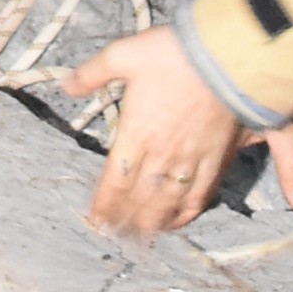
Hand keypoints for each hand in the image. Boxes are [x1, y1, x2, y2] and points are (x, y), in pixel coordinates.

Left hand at [70, 26, 292, 235]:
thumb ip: (93, 73)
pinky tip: (177, 221)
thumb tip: (66, 86)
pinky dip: (186, 215)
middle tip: (116, 235)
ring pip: (167, 204)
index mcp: (136, 133)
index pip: (115, 181)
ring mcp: (191, 161)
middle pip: (139, 199)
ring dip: (151, 224)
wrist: (225, 55)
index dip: (105, 204)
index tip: (97, 220)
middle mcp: (162, 154)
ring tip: (140, 238)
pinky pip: (199, 197)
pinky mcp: (217, 161)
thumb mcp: (123, 53)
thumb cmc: (173, 53)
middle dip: (125, 221)